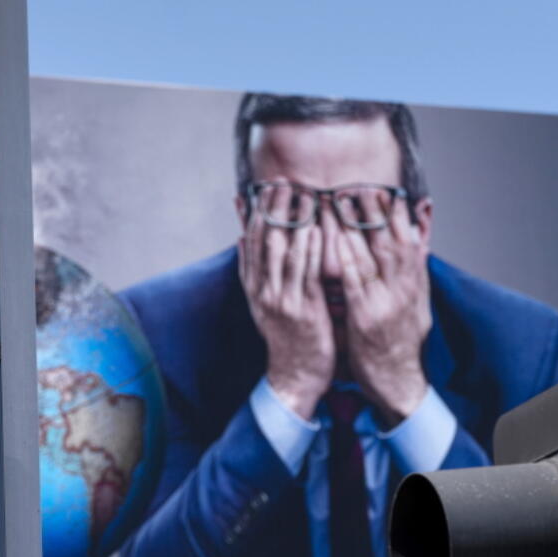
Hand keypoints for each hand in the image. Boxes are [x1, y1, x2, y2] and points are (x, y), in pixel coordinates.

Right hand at [238, 181, 331, 419]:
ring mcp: (281, 300)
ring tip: (300, 192)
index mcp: (253, 287)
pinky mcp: (302, 310)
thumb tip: (242, 238)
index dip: (256, 212)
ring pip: (283, 252)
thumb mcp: (264, 302)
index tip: (263, 187)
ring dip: (292, 220)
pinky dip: (309, 248)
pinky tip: (315, 227)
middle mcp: (263, 291)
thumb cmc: (287, 338)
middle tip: (281, 179)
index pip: (250, 241)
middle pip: (264, 240)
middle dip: (272, 208)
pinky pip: (305, 273)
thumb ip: (255, 270)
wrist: (294, 376)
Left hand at [336, 192, 431, 426]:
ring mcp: (386, 300)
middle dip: (375, 210)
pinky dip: (347, 258)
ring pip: (372, 254)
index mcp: (414, 282)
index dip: (395, 212)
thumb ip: (417, 269)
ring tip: (340, 199)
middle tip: (358, 182)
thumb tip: (422, 237)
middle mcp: (403, 287)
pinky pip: (355, 282)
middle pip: (390, 238)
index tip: (383, 187)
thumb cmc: (403, 342)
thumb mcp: (418, 302)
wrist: (400, 382)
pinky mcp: (367, 317)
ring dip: (356, 226)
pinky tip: (335, 239)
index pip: (406, 238)